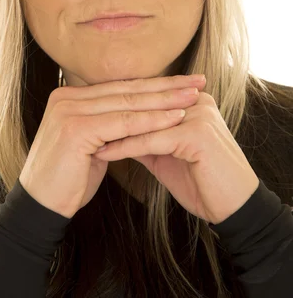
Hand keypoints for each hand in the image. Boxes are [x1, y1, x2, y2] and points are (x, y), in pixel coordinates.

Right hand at [19, 74, 208, 218]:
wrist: (41, 207)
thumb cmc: (68, 179)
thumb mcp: (91, 144)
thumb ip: (108, 125)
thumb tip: (138, 116)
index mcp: (69, 96)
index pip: (119, 87)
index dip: (153, 84)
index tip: (182, 83)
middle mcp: (67, 97)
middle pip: (126, 90)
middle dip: (165, 87)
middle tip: (197, 81)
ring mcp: (69, 110)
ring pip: (127, 104)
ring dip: (164, 101)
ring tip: (193, 98)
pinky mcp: (76, 128)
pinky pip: (123, 123)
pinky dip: (152, 121)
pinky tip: (175, 119)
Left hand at [94, 79, 259, 223]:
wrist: (233, 208)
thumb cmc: (201, 180)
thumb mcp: (167, 153)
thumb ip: (145, 136)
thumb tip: (113, 129)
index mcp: (191, 100)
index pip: (145, 99)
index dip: (113, 109)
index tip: (84, 119)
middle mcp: (196, 101)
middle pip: (142, 106)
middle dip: (107, 117)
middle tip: (74, 124)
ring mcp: (197, 115)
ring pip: (143, 121)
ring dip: (111, 131)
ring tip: (82, 139)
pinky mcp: (196, 134)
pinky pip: (151, 140)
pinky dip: (124, 147)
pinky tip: (101, 154)